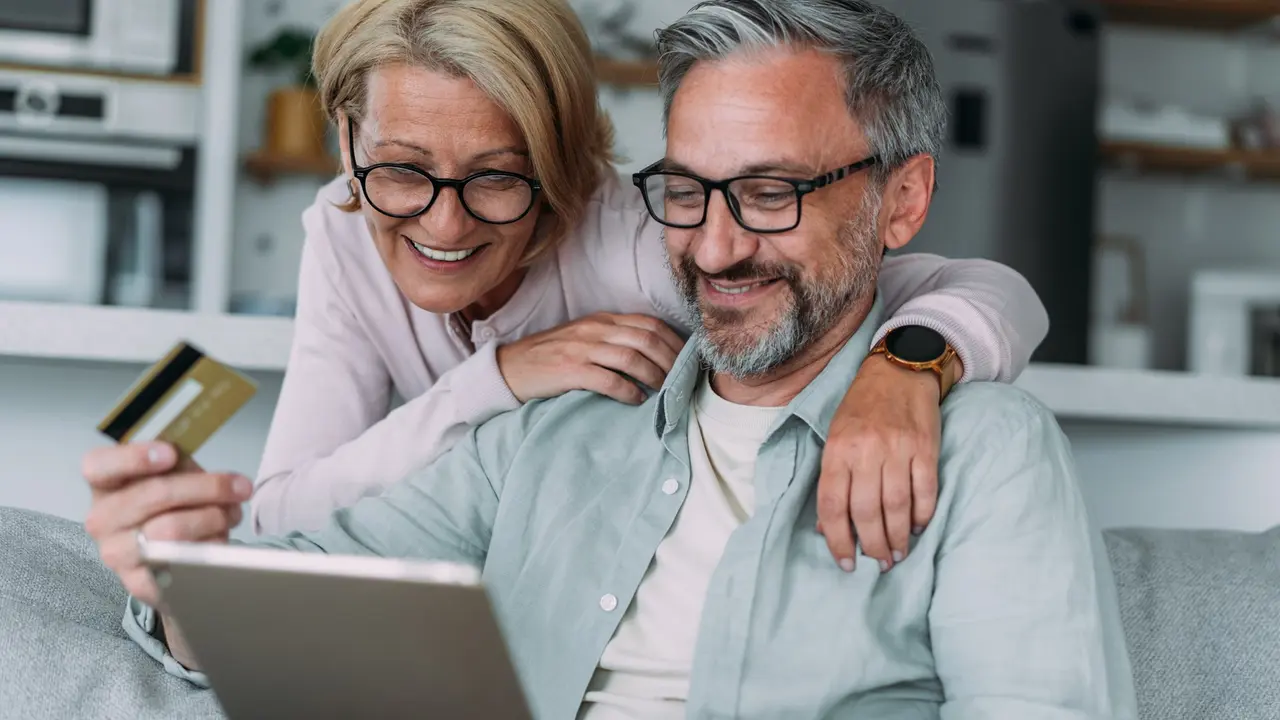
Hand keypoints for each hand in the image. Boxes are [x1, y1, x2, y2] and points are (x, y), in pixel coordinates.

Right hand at [82, 441, 252, 607]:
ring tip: (231, 513)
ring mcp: (116, 552)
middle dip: (208, 488)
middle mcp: (102, 518)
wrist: (160, 552)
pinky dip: (209, 548)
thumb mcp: (171, 472)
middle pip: (156, 495)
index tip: (171, 454)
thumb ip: (181, 463)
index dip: (135, 458)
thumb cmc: (164, 503)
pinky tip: (218, 539)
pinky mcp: (137, 581)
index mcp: (103, 483)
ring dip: (214, 518)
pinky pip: (181, 564)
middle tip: (240, 487)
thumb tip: (207, 471)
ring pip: (172, 530)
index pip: (100, 466)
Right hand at [497, 313, 685, 403]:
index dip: (673, 341)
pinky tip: (636, 400)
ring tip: (663, 392)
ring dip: (653, 376)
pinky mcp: (569, 370)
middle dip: (670, 360)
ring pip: (631, 357)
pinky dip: (627, 391)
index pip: (648, 323)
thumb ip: (613, 341)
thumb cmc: (550, 357)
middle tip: (681, 381)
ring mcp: (581, 349)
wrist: (509, 368)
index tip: (687, 360)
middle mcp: (594, 330)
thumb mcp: (584, 339)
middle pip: (646, 339)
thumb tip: (653, 358)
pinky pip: (608, 379)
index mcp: (601, 320)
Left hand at [816, 353, 959, 571]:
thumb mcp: (835, 437)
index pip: (832, 505)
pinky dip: (923, 514)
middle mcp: (866, 451)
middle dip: (873, 545)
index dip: (838, 540)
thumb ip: (832, 480)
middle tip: (879, 563)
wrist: (900, 371)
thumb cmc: (862, 408)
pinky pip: (925, 490)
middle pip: (867, 512)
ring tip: (898, 554)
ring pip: (897, 506)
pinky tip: (918, 527)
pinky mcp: (926, 448)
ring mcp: (898, 449)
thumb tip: (827, 527)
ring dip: (898, 537)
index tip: (846, 563)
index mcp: (838, 450)